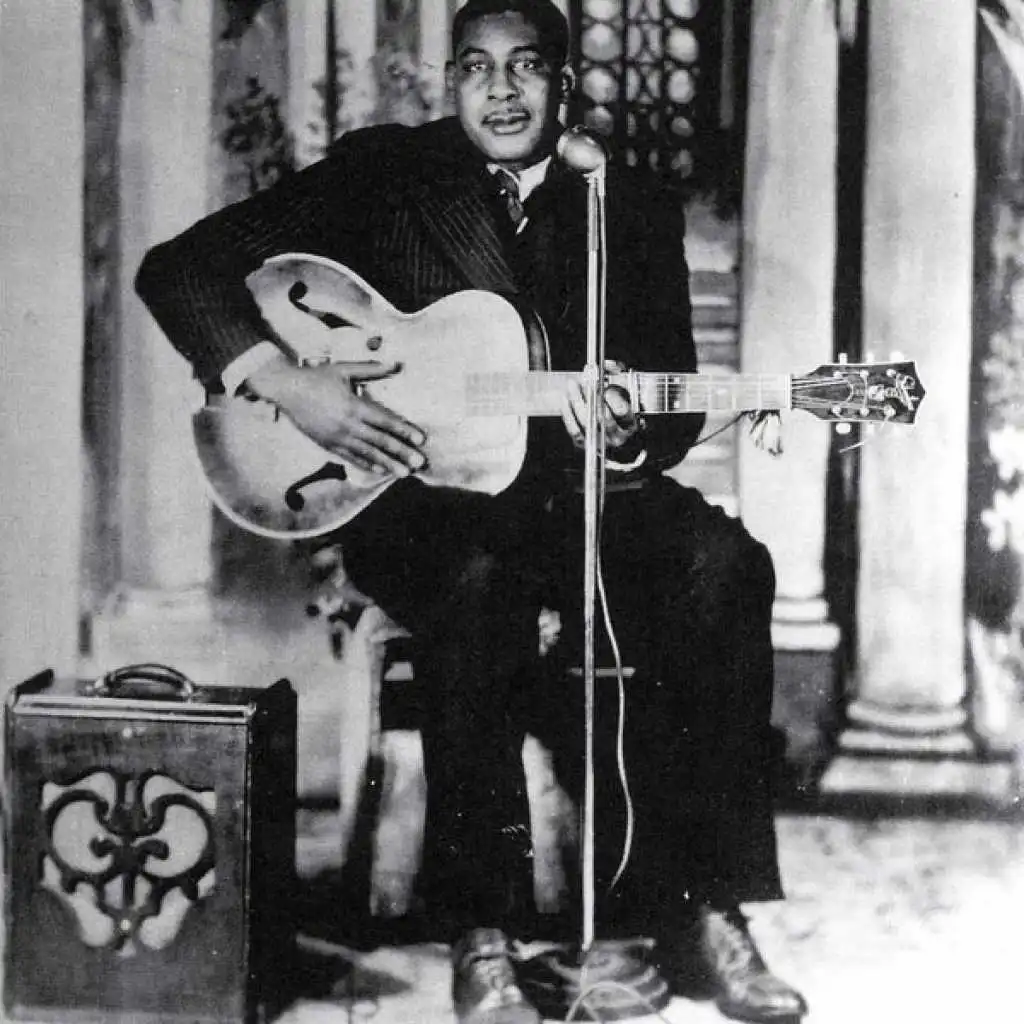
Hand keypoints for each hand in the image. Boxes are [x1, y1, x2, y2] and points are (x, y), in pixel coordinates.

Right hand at [246, 357, 426, 476]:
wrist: (286, 390)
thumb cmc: (316, 377)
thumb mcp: (344, 369)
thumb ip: (371, 369)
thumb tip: (396, 363)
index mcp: (354, 405)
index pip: (385, 421)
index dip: (404, 430)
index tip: (420, 439)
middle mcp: (348, 424)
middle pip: (380, 441)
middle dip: (401, 452)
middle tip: (419, 463)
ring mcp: (337, 437)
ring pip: (367, 453)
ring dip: (387, 464)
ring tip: (403, 473)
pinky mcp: (328, 444)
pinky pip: (350, 457)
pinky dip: (366, 464)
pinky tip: (379, 470)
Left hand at [560, 363, 640, 452]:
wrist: (610, 429)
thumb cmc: (617, 406)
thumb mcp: (624, 390)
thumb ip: (617, 375)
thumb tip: (609, 366)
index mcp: (630, 424)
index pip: (623, 412)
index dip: (613, 398)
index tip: (605, 386)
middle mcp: (616, 437)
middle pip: (604, 419)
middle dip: (593, 398)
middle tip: (586, 382)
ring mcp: (600, 441)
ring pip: (587, 423)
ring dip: (578, 402)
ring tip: (573, 385)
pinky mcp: (585, 443)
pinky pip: (574, 430)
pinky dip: (568, 413)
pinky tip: (566, 399)